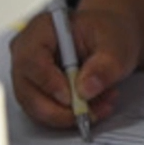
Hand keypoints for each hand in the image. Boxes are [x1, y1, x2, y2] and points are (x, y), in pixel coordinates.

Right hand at [9, 8, 140, 127]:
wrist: (109, 38)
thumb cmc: (107, 33)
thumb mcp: (115, 44)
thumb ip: (105, 64)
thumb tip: (86, 88)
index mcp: (43, 29)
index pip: (32, 59)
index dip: (48, 82)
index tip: (71, 96)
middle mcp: (28, 51)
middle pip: (27, 89)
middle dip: (59, 108)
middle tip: (89, 111)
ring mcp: (29, 73)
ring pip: (35, 106)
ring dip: (67, 114)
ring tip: (100, 105)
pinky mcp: (36, 90)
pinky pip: (44, 111)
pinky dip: (68, 115)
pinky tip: (93, 107)